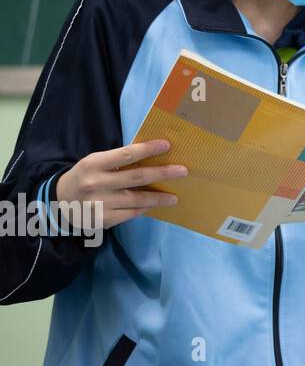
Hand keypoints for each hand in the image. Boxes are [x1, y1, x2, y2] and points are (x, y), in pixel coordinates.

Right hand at [54, 139, 185, 230]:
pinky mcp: (102, 220)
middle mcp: (96, 183)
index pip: (126, 154)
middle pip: (137, 177)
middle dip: (163, 173)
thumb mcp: (95, 163)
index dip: (148, 149)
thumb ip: (118, 161)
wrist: (59, 202)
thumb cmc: (85, 176)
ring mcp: (99, 204)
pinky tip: (154, 205)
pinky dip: (144, 208)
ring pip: (137, 199)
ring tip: (174, 197)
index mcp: (94, 164)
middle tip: (183, 171)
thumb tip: (153, 156)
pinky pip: (130, 213)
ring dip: (159, 197)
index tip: (167, 145)